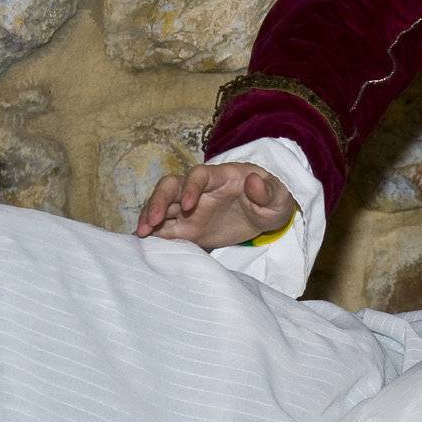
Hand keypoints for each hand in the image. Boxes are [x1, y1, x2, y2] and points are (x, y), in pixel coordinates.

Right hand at [135, 163, 296, 249]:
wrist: (266, 216)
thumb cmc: (272, 201)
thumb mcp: (280, 197)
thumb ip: (269, 190)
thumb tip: (253, 182)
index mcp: (222, 177)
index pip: (199, 175)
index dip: (190, 187)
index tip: (188, 205)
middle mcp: (200, 190)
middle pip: (170, 187)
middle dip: (157, 201)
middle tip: (151, 222)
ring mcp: (190, 209)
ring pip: (161, 206)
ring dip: (148, 217)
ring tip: (141, 235)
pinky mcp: (187, 228)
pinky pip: (164, 229)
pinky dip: (153, 235)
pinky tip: (144, 245)